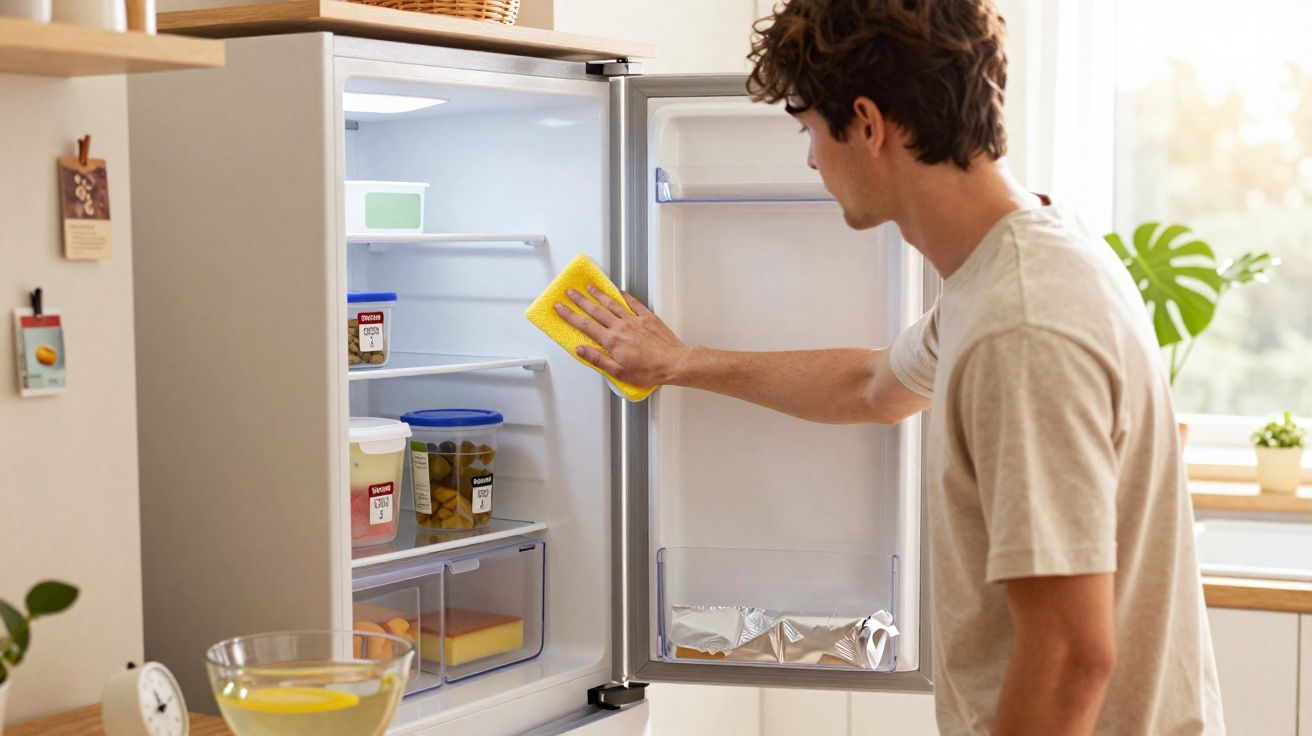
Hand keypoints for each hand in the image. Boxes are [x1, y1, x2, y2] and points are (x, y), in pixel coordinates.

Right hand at [554, 287, 689, 386]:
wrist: (674, 363)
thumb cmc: (649, 371)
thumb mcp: (619, 372)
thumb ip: (598, 359)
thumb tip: (580, 350)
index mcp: (612, 341)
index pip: (585, 325)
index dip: (570, 315)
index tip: (560, 307)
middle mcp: (621, 327)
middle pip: (596, 310)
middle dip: (581, 300)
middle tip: (570, 292)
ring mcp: (635, 320)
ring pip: (613, 304)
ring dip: (599, 295)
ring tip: (589, 287)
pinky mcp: (648, 317)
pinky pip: (634, 303)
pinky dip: (625, 296)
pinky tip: (619, 291)